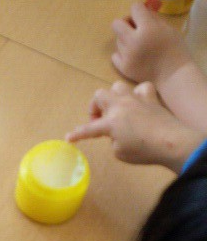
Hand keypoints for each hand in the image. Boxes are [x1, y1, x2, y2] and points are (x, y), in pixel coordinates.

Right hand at [66, 80, 203, 171]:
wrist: (171, 141)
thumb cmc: (143, 151)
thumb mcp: (120, 153)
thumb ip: (113, 141)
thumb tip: (118, 133)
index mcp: (110, 122)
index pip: (89, 129)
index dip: (78, 134)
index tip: (68, 138)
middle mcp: (120, 105)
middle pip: (99, 95)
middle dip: (96, 108)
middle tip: (101, 121)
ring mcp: (136, 99)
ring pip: (118, 86)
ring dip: (115, 98)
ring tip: (118, 110)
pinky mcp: (151, 98)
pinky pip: (142, 88)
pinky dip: (139, 95)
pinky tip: (140, 104)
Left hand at [111, 3, 190, 87]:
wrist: (174, 76)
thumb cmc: (175, 50)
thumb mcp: (168, 28)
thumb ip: (153, 18)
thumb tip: (142, 10)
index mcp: (148, 28)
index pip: (134, 8)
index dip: (139, 10)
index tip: (143, 15)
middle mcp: (134, 40)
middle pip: (116, 23)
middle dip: (125, 23)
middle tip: (134, 29)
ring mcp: (127, 55)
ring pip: (117, 40)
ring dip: (125, 39)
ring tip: (138, 46)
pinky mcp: (124, 67)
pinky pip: (115, 55)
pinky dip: (122, 54)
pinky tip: (132, 56)